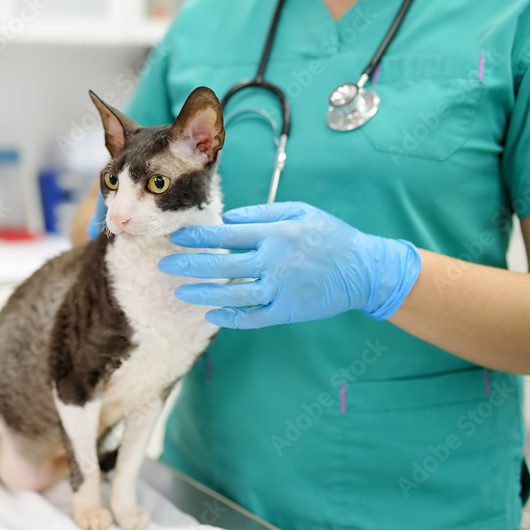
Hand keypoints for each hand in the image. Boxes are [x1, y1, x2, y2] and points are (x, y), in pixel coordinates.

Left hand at [157, 202, 421, 328]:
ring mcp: (282, 289)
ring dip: (204, 294)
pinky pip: (254, 317)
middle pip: (223, 265)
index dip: (199, 237)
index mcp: (276, 233)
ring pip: (234, 294)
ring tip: (180, 292)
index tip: (176, 238)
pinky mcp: (288, 311)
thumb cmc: (329, 235)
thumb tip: (227, 218)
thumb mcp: (299, 212)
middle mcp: (275, 261)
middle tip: (165, 265)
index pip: (227, 235)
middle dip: (190, 265)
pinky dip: (231, 317)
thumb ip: (261, 213)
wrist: (364, 269)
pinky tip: (211, 314)